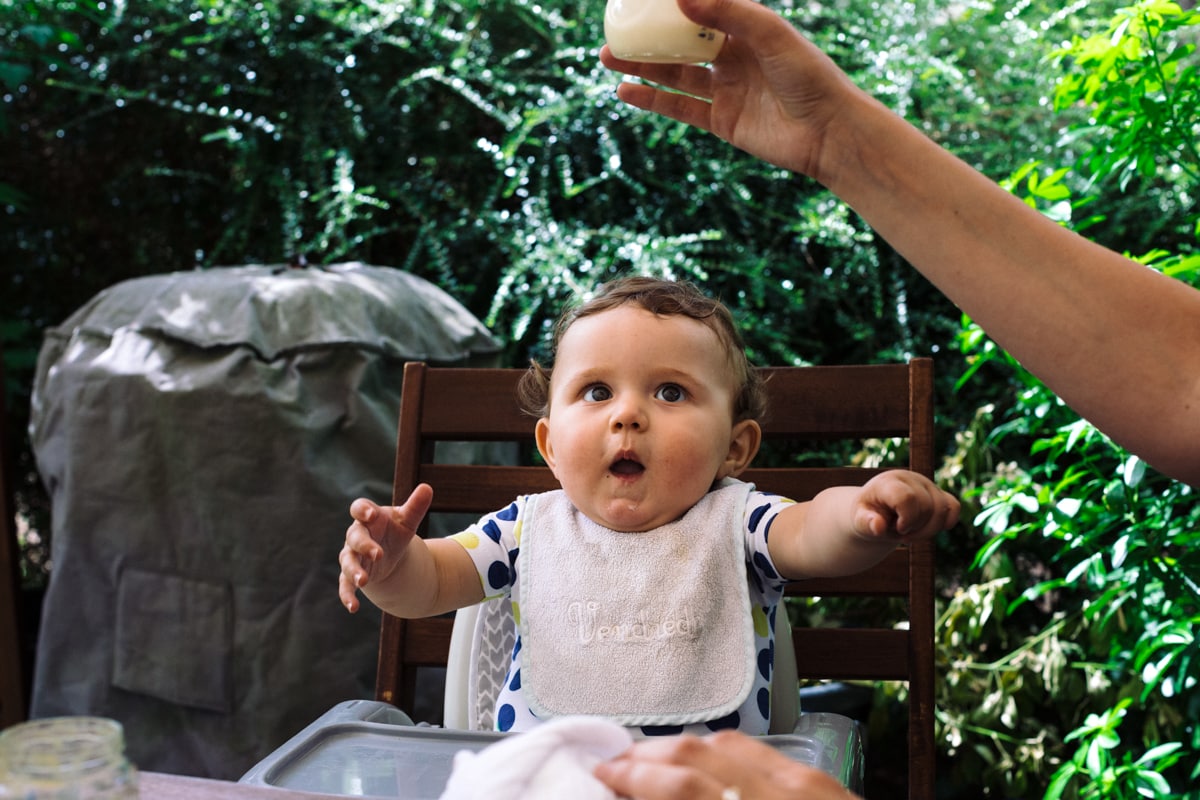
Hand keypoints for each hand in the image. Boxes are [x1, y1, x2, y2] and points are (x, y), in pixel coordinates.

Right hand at [337, 483, 433, 612]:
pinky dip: (347, 596)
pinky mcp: (351, 574)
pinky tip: (353, 608)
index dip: (363, 511)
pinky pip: (344, 585)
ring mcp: (352, 555)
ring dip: (353, 571)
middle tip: (377, 554)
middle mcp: (356, 535)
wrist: (388, 553)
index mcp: (368, 517)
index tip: (370, 515)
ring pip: (347, 561)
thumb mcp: (407, 520)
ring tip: (363, 581)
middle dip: (364, 545)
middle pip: (354, 537)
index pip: (358, 508)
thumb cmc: (395, 531)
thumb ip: (415, 506)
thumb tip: (427, 488)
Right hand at [593, 731, 857, 799]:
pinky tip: (704, 757)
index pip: (679, 790)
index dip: (631, 779)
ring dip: (678, 748)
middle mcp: (776, 799)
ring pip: (723, 743)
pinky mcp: (822, 781)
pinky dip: (719, 748)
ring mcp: (802, 785)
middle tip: (613, 766)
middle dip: (644, 757)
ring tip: (649, 760)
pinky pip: (760, 750)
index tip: (601, 779)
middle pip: (693, 755)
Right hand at [598, 0, 861, 180]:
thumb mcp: (770, 35)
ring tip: (607, 56)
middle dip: (649, 35)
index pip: (705, 9)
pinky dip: (652, 100)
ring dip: (642, 66)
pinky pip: (679, 108)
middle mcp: (735, 58)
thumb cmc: (809, 76)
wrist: (828, 132)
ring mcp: (726, 91)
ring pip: (675, 74)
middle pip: (683, 42)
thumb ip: (728, 14)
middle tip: (616, 27)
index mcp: (749, 30)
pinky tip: (626, 91)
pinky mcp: (722, 122)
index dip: (676, 4)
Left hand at [853, 470, 959, 539]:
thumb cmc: (867, 515)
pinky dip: (946, 523)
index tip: (897, 528)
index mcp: (888, 482)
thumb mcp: (859, 521)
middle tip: (900, 533)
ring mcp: (927, 485)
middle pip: (928, 507)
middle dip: (916, 529)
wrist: (875, 511)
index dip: (907, 519)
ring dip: (929, 530)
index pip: (907, 497)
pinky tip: (928, 528)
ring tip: (912, 532)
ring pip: (943, 510)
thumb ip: (866, 524)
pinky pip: (954, 507)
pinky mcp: (938, 494)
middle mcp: (910, 479)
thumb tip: (878, 527)